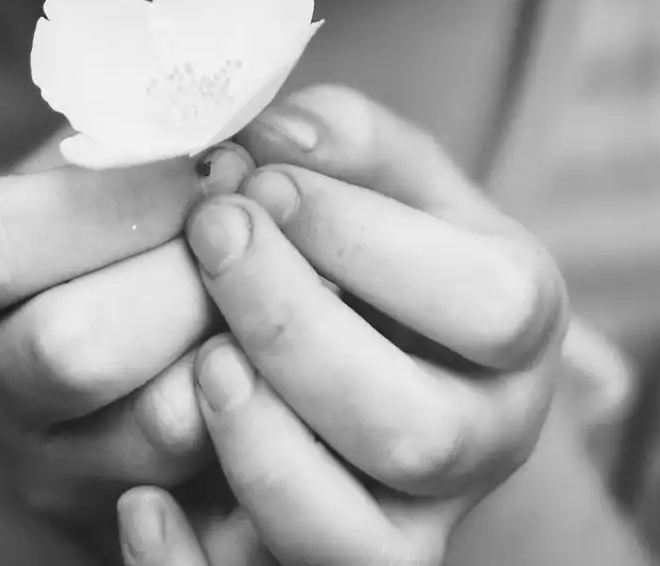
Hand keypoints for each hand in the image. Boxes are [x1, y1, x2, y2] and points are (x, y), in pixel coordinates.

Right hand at [0, 129, 254, 540]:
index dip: (115, 198)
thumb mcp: (145, 139)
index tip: (214, 163)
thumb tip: (275, 139)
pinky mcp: (140, 505)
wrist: (142, 325)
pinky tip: (293, 335)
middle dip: (190, 276)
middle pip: (72, 348)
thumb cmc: (148, 201)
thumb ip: (207, 116)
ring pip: (159, 421)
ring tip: (292, 274)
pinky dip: (275, 386)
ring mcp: (55, 461)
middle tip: (258, 226)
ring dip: (243, 333)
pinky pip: (226, 459)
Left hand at [122, 85, 567, 565]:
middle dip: (295, 331)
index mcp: (519, 325)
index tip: (259, 182)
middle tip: (211, 239)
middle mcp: (488, 440)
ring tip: (201, 359)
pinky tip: (139, 502)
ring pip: (354, 542)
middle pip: (415, 431)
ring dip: (262, 449)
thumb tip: (278, 136)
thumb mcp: (386, 172)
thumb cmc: (370, 236)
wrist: (364, 336)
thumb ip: (346, 140)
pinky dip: (192, 565)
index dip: (366, 242)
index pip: (488, 307)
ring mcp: (413, 524)